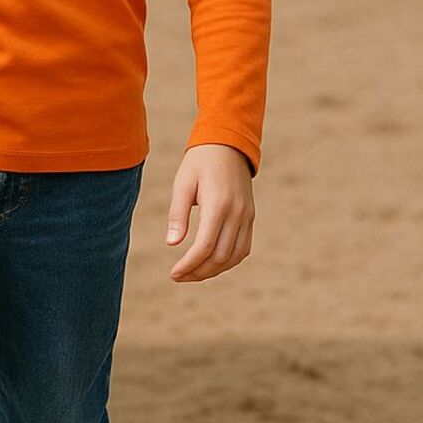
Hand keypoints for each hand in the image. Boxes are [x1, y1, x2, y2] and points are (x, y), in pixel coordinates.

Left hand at [165, 144, 254, 281]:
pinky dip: (228, 261)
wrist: (228, 145)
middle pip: (220, 257)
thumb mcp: (183, 184)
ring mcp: (247, 216)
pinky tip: (210, 264)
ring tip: (192, 273)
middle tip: (178, 277)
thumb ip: (178, 214)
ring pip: (234, 257)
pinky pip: (243, 248)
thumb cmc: (199, 163)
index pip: (204, 246)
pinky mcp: (250, 217)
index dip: (189, 265)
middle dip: (198, 272)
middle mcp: (237, 213)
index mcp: (218, 204)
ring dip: (213, 270)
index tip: (173, 274)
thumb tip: (172, 244)